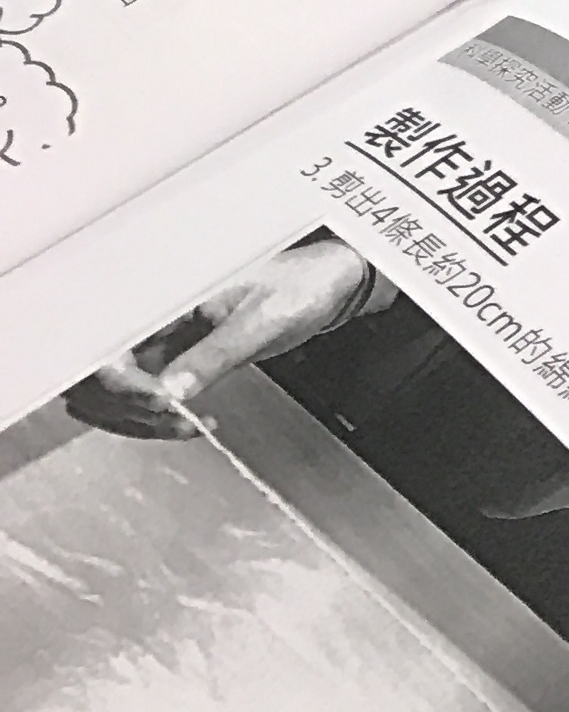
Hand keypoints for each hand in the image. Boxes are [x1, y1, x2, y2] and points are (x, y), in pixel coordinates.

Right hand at [80, 237, 373, 427]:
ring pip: (114, 394)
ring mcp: (158, 339)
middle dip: (128, 408)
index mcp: (169, 292)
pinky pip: (140, 398)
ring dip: (139, 420)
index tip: (159, 402)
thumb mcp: (263, 320)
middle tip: (177, 420)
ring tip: (189, 425)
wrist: (325, 286)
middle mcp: (154, 316)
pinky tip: (188, 423)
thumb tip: (170, 392)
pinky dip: (153, 419)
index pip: (110, 343)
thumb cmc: (301, 286)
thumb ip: (215, 354)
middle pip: (101, 375)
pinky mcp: (169, 359)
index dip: (120, 382)